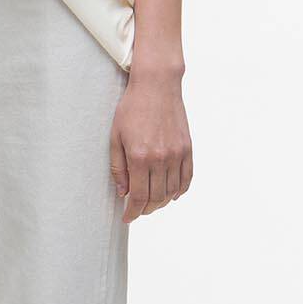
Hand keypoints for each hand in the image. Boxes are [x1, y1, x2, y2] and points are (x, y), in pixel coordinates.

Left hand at [109, 68, 191, 222]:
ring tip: (151, 203)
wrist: (157, 85)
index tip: (127, 218)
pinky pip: (187, 178)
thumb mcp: (115, 137)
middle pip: (156, 198)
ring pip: (172, 191)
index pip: (138, 196)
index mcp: (139, 156)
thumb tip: (122, 193)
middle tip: (137, 211)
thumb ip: (117, 168)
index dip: (132, 212)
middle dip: (145, 209)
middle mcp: (160, 158)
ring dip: (161, 202)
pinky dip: (179, 191)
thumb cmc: (132, 108)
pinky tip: (171, 194)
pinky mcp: (187, 148)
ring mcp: (177, 154)